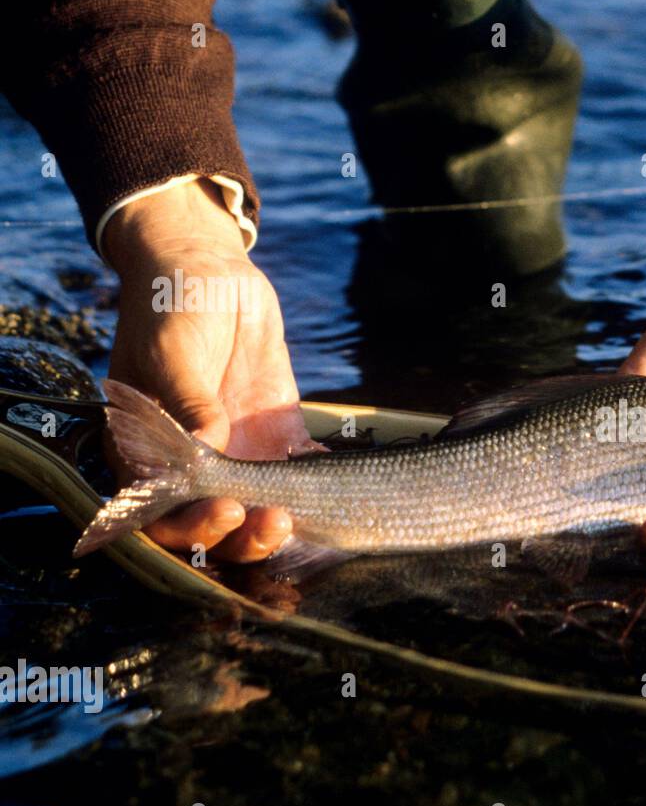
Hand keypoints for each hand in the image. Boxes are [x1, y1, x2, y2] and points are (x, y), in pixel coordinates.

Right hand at [103, 178, 312, 561]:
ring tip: (298, 515)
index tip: (226, 512)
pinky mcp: (277, 434)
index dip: (192, 529)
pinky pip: (300, 470)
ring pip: (258, 510)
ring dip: (278, 524)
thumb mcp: (174, 349)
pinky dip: (320, 485)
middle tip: (273, 522)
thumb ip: (190, 400)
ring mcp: (239, 452)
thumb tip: (207, 447)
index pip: (162, 516)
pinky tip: (338, 486)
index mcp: (147, 454)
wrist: (210, 269)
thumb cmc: (172, 302)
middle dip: (243, 537)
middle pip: (215, 526)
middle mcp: (195, 464)